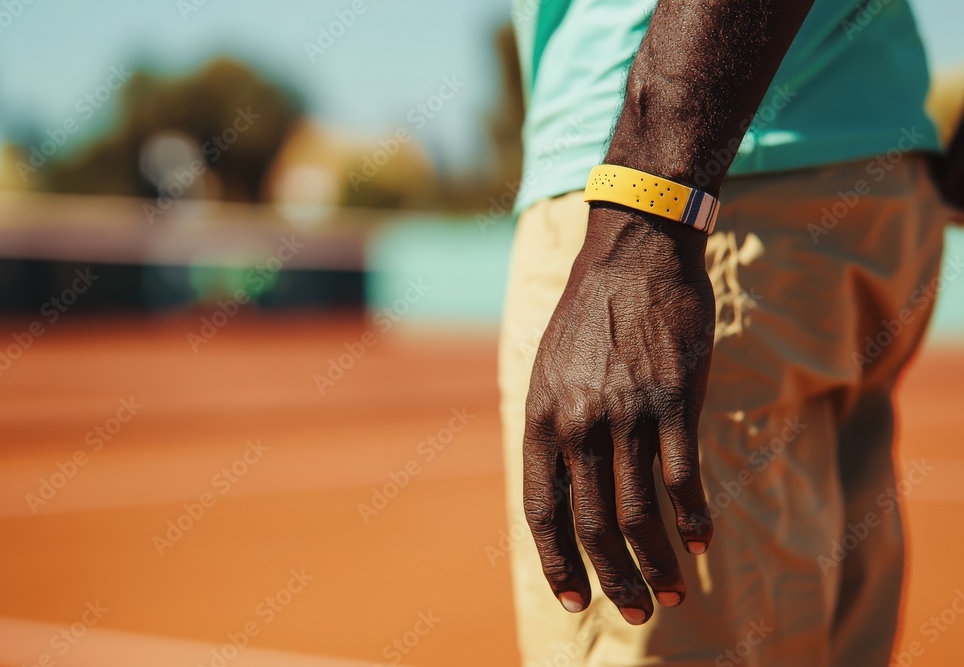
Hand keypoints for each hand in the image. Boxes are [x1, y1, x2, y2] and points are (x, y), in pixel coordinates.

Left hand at [522, 204, 715, 624]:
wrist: (633, 257)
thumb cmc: (590, 320)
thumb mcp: (548, 372)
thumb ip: (552, 431)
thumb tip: (559, 490)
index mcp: (542, 420)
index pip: (543, 512)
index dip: (558, 562)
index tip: (574, 600)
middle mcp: (579, 424)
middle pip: (594, 525)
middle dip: (614, 578)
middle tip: (636, 611)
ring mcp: (628, 414)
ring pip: (641, 513)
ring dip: (659, 562)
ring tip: (673, 592)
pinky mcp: (676, 401)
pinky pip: (683, 477)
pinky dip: (694, 517)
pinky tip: (703, 540)